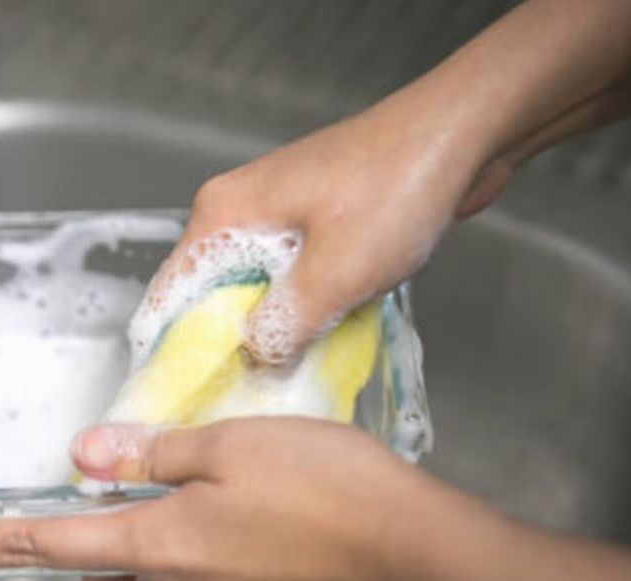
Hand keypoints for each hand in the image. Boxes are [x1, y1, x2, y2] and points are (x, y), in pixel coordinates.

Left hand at [0, 418, 467, 580]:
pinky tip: (230, 556)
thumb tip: (85, 457)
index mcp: (159, 548)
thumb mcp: (235, 445)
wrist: (422, 561)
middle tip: (120, 516)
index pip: (36, 545)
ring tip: (180, 533)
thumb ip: (152, 454)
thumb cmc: (334, 492)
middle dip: (87, 566)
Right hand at [153, 108, 493, 365]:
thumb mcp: (333, 274)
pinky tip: (319, 339)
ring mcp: (278, 211)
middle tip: (241, 397)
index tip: (185, 395)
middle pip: (209, 293)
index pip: (170, 291)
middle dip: (224, 345)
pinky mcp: (313, 219)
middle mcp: (239, 208)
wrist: (460, 134)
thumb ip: (281, 327)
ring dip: (269, 328)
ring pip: (254, 287)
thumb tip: (254, 362)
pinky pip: (289, 276)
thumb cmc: (394, 189)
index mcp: (224, 212)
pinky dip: (299, 307)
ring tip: (280, 378)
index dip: (172, 349)